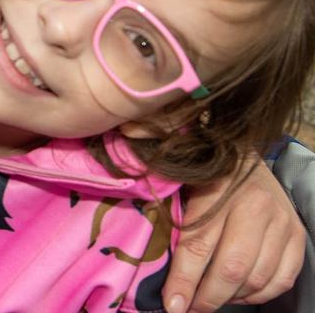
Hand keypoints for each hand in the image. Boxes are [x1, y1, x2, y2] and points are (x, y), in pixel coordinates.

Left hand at [163, 158, 304, 311]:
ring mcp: (281, 222)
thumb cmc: (204, 174)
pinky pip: (282, 280)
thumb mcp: (182, 186)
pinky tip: (238, 293)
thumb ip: (171, 220)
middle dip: (207, 297)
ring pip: (257, 278)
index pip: (198, 246)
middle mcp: (256, 206)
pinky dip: (258, 295)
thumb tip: (154, 268)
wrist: (242, 154)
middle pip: (231, 268)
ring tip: (210, 298)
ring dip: (231, 298)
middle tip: (189, 308)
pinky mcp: (297, 235)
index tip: (172, 305)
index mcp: (219, 190)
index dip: (183, 281)